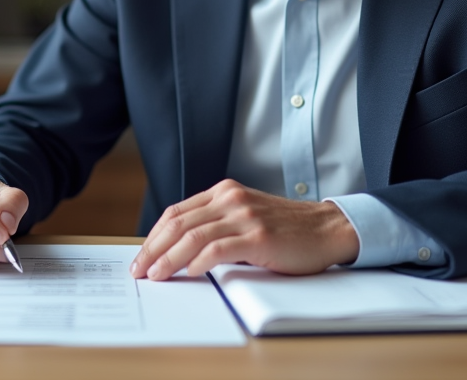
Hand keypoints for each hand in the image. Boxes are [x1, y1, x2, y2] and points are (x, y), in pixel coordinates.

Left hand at [129, 179, 359, 280]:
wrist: (327, 229)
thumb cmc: (286, 229)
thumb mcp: (246, 216)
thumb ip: (218, 224)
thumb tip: (180, 251)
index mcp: (224, 191)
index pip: (177, 212)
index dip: (154, 235)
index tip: (142, 256)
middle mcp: (231, 198)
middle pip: (179, 223)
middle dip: (153, 249)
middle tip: (139, 270)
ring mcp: (244, 216)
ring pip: (193, 236)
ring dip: (168, 258)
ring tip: (156, 276)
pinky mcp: (258, 236)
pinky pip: (218, 248)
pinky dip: (199, 261)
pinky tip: (189, 273)